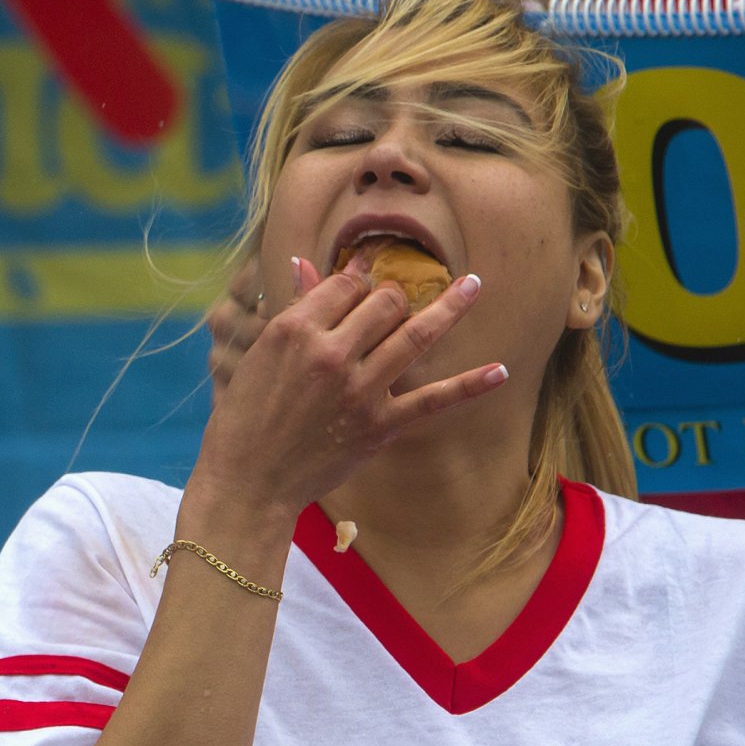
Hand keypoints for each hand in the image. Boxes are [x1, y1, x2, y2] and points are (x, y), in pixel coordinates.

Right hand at [191, 256, 505, 521]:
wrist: (248, 482)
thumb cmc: (244, 417)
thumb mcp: (260, 356)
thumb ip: (292, 310)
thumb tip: (304, 263)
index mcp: (295, 331)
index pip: (346, 284)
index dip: (359, 279)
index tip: (367, 279)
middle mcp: (331, 354)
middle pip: (384, 303)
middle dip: (394, 297)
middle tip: (394, 304)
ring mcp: (360, 389)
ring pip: (415, 334)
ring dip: (451, 307)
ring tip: (475, 285)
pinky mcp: (379, 425)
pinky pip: (434, 400)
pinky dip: (470, 386)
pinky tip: (500, 371)